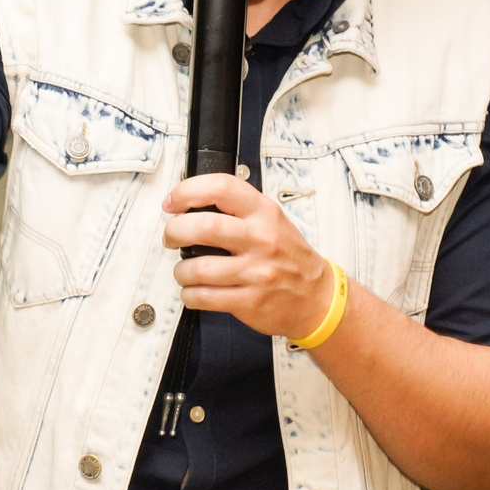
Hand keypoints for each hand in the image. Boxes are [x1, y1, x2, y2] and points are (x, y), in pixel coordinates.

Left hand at [159, 173, 337, 339]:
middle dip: (174, 231)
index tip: (172, 202)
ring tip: (186, 271)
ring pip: (197, 269)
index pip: (222, 188)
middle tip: (170, 237)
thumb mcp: (272, 221)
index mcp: (264, 213)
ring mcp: (257, 272)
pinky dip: (189, 295)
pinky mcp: (250, 301)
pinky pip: (203, 297)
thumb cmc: (288, 257)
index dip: (187, 191)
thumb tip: (187, 205)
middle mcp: (261, 239)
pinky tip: (194, 291)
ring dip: (181, 271)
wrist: (318, 297)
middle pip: (203, 227)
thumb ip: (237, 210)